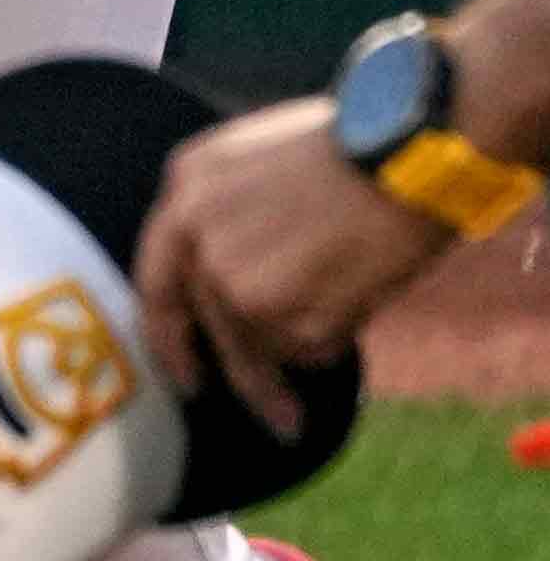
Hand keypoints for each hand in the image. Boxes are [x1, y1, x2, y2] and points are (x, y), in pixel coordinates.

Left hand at [128, 96, 447, 436]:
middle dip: (229, 374)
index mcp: (185, 183)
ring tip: (326, 349)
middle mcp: (192, 234)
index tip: (183, 368)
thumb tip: (232, 275)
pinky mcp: (273, 312)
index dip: (167, 327)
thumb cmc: (357, 148)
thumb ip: (230, 211)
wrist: (405, 155)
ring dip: (299, 348)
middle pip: (201, 322)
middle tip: (252, 412)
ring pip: (257, 343)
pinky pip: (306, 349)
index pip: (156, 272)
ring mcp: (228, 277)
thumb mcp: (262, 157)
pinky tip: (360, 298)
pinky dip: (333, 339)